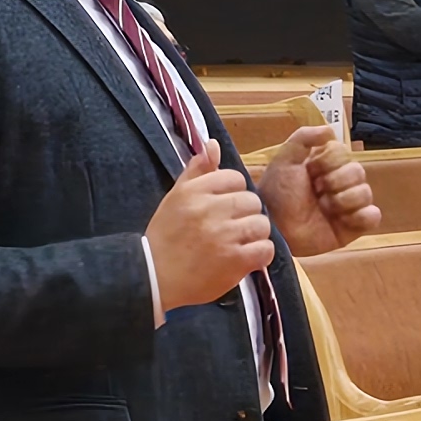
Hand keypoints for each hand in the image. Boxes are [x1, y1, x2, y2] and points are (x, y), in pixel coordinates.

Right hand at [145, 152, 277, 311]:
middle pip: (252, 200)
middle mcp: (209, 210)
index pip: (234, 178)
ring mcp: (224, 236)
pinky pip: (265, 249)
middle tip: (232, 226)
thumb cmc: (166, 235)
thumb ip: (197, 170)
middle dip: (245, 214)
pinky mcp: (235, 261)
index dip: (232, 192)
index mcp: (193, 191)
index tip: (223, 207)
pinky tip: (246, 257)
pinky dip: (260, 254)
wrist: (155, 276)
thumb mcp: (176, 197)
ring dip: (254, 234)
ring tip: (240, 242)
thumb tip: (212, 144)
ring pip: (262, 224)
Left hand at [255, 122, 380, 256]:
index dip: (328, 161)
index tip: (310, 170)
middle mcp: (339, 182)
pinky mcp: (354, 226)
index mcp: (324, 165)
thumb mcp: (284, 160)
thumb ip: (303, 138)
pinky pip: (373, 216)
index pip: (344, 152)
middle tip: (316, 190)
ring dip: (343, 200)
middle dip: (335, 181)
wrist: (275, 226)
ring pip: (366, 193)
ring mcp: (348, 205)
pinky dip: (360, 216)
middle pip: (358, 171)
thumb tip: (330, 129)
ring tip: (324, 208)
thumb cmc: (277, 192)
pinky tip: (341, 219)